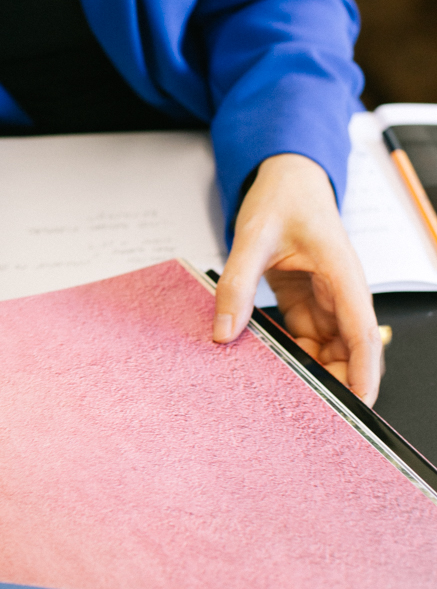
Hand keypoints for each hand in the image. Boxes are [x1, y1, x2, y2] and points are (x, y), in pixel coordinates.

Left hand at [213, 153, 382, 405]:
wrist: (285, 175)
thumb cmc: (283, 196)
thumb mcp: (252, 237)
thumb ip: (237, 283)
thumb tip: (223, 331)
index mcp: (341, 273)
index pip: (362, 332)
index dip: (365, 370)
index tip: (360, 403)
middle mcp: (340, 290)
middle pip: (348, 347)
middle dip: (337, 380)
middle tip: (311, 412)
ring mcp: (325, 297)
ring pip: (327, 346)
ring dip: (312, 370)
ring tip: (287, 397)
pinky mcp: (306, 299)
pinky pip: (305, 336)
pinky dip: (293, 354)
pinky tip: (273, 368)